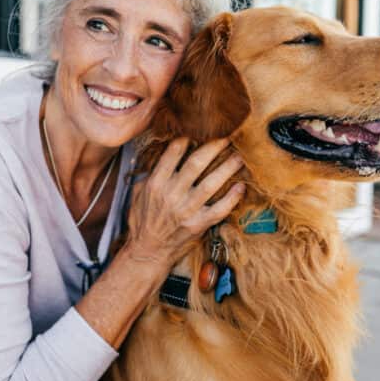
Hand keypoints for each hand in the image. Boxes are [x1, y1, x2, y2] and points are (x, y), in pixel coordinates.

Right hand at [124, 138, 244, 271]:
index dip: (188, 138)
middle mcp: (171, 194)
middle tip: (227, 135)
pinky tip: (241, 187)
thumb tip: (164, 152)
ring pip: (211, 184)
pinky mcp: (198, 225)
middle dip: (213, 147)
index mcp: (156, 183)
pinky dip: (232, 198)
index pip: (173, 153)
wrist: (148, 251)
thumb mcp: (139, 193)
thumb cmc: (142, 220)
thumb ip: (151, 173)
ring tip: (239, 157)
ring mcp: (186, 210)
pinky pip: (220, 209)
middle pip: (196, 163)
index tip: (199, 129)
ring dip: (227, 168)